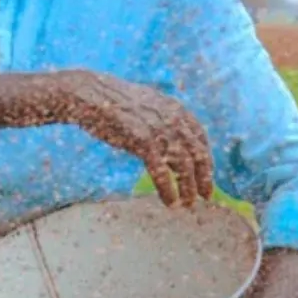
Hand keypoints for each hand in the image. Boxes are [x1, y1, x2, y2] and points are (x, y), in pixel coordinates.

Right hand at [59, 72, 213, 207]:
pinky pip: (162, 172)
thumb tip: (174, 140)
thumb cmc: (113, 102)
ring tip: (186, 204)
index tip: (207, 176)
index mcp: (175, 109)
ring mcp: (158, 130)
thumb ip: (164, 120)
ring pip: (183, 166)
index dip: (206, 160)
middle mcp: (172, 119)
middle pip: (198, 154)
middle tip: (205, 196)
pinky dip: (168, 190)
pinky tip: (169, 202)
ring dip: (188, 188)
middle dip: (204, 178)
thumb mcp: (147, 106)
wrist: (90, 94)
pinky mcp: (143, 141)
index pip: (200, 138)